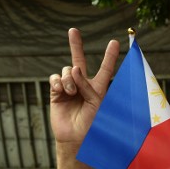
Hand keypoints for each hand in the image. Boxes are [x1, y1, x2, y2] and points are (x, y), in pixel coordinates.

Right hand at [49, 28, 118, 145]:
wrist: (76, 138)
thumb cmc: (92, 124)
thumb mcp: (96, 104)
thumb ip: (87, 86)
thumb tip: (74, 69)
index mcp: (99, 88)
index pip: (105, 69)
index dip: (109, 56)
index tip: (115, 42)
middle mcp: (83, 85)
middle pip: (79, 60)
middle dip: (76, 45)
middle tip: (73, 30)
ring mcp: (69, 87)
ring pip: (67, 71)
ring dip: (69, 79)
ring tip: (72, 93)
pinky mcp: (56, 92)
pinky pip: (55, 78)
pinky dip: (58, 83)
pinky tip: (62, 91)